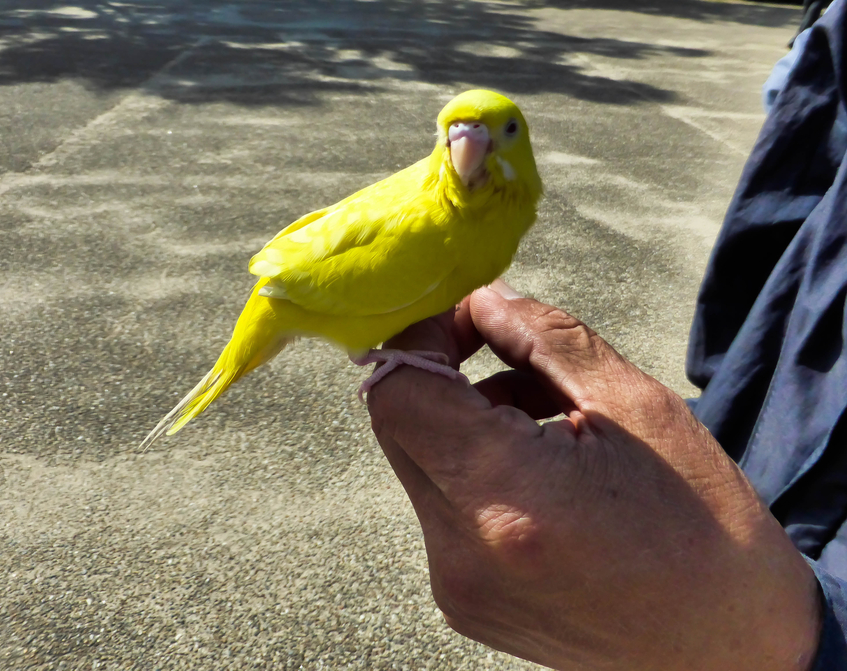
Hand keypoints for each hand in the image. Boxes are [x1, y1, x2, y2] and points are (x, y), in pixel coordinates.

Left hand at [366, 282, 820, 670]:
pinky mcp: (462, 601)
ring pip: (419, 462)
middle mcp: (462, 550)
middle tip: (508, 351)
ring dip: (464, 420)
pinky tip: (540, 466)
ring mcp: (456, 585)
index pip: (400, 391)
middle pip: (399, 425)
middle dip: (443, 373)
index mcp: (508, 497)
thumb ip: (545, 338)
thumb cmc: (706, 528)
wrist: (730, 650)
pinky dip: (474, 468)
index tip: (467, 315)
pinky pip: (441, 507)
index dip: (421, 336)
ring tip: (549, 417)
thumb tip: (483, 299)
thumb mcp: (637, 406)